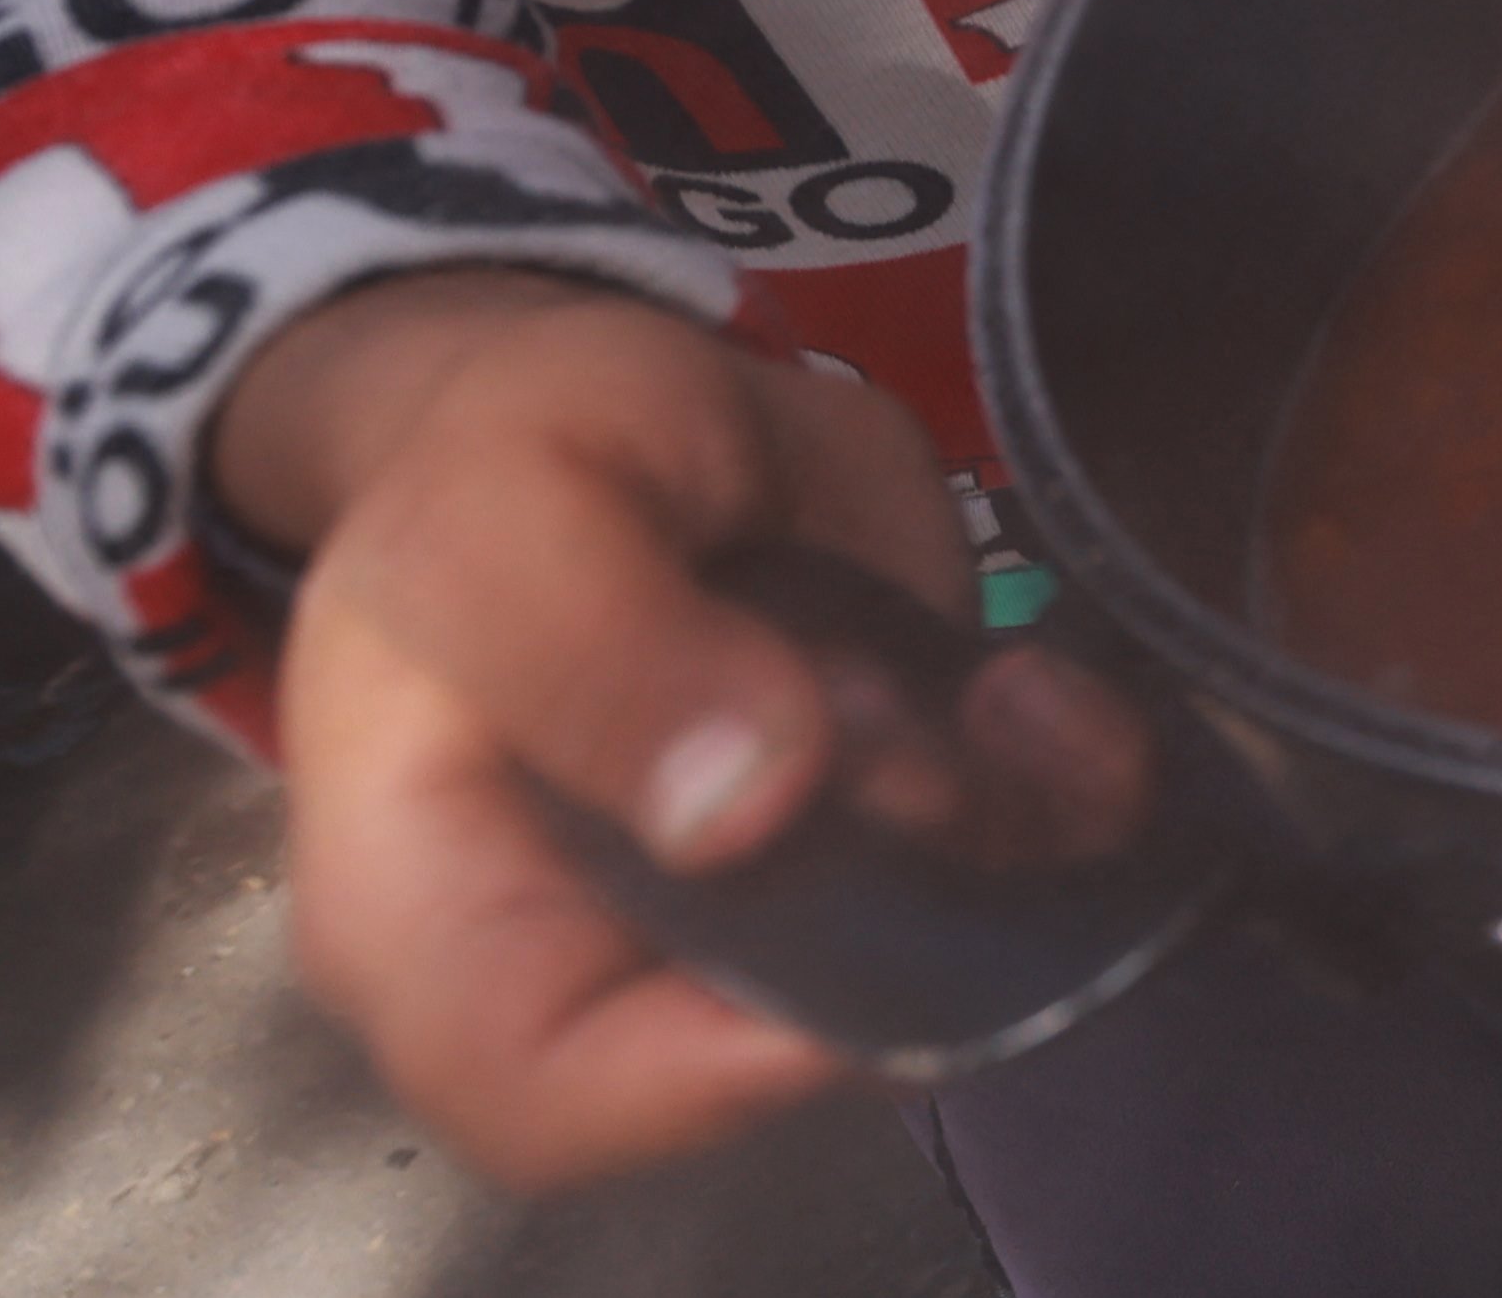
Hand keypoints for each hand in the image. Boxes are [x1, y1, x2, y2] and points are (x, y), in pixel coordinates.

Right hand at [222, 270, 1063, 1187]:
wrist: (606, 409)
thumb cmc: (499, 469)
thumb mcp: (506, 507)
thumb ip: (596, 641)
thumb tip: (741, 808)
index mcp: (433, 913)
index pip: (539, 1093)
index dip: (686, 1087)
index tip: (827, 998)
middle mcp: (608, 948)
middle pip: (773, 1033)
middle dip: (894, 904)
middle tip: (915, 740)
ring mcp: (767, 899)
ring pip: (935, 947)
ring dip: (1005, 824)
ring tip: (993, 693)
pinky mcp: (889, 828)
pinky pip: (1015, 852)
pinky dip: (1068, 778)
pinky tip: (1040, 690)